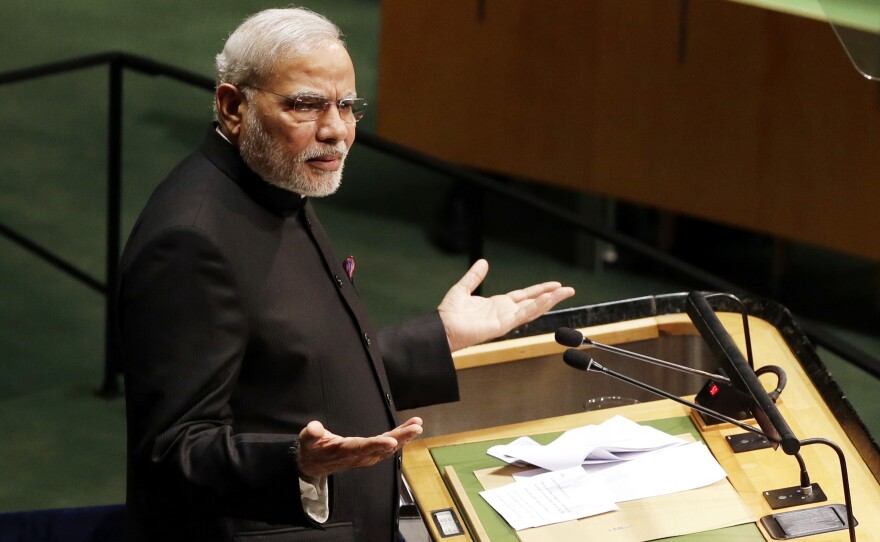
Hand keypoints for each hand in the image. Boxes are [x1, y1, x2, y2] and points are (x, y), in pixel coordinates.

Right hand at [297, 417, 422, 478]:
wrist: (315, 464)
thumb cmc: (312, 449)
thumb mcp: (307, 440)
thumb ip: (311, 434)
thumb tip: (313, 427)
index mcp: (345, 451)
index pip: (363, 448)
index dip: (377, 444)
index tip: (392, 441)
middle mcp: (359, 456)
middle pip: (382, 448)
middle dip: (400, 438)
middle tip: (416, 428)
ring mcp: (366, 457)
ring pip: (388, 448)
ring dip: (404, 437)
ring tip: (417, 425)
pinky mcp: (369, 454)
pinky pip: (388, 447)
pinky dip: (400, 439)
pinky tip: (409, 431)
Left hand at [438, 259, 574, 351]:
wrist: (443, 328)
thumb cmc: (450, 314)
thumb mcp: (463, 288)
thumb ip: (474, 276)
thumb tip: (483, 262)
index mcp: (499, 304)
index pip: (525, 295)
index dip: (540, 290)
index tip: (554, 285)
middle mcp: (505, 312)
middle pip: (534, 302)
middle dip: (552, 296)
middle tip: (569, 289)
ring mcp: (506, 320)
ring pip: (533, 309)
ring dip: (550, 301)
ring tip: (565, 292)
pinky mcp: (503, 325)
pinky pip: (523, 315)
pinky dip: (536, 307)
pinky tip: (548, 300)